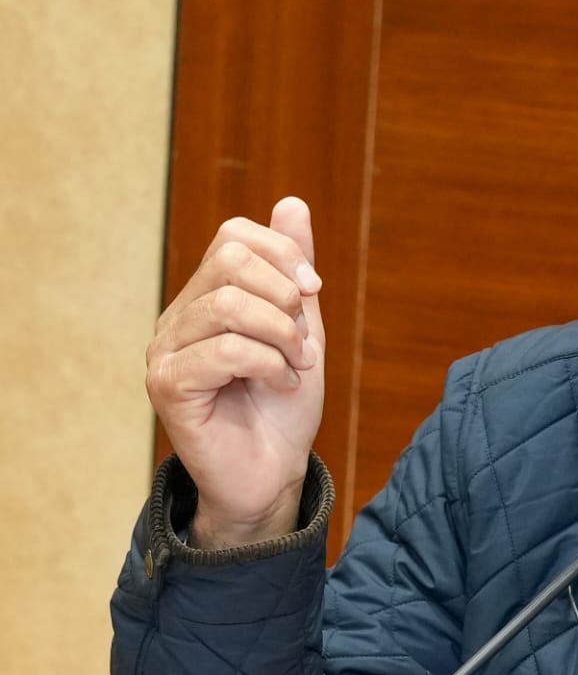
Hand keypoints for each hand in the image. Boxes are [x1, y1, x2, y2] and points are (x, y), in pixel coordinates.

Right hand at [146, 198, 325, 546]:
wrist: (273, 472)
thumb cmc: (283, 406)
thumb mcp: (302, 328)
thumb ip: (293, 271)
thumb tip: (292, 203)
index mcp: (206, 297)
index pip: (233, 236)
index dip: (282, 253)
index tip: (313, 290)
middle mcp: (178, 317)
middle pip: (230, 260)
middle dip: (284, 297)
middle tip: (305, 342)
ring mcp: (166, 350)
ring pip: (229, 305)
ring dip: (282, 336)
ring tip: (297, 367)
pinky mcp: (167, 385)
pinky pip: (223, 351)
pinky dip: (268, 365)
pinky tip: (281, 386)